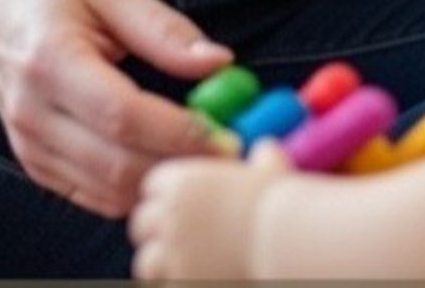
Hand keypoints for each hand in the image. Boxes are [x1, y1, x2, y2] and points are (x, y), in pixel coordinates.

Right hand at [0, 0, 230, 217]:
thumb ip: (163, 28)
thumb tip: (217, 62)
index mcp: (50, 60)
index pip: (121, 115)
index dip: (178, 131)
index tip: (225, 133)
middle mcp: (33, 113)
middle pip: (118, 164)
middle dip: (181, 164)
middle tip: (229, 150)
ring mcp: (30, 147)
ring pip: (110, 191)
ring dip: (163, 179)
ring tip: (203, 153)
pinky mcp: (37, 167)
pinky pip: (96, 196)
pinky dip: (136, 186)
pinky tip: (162, 158)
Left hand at [130, 141, 292, 279]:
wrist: (284, 242)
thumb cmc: (279, 203)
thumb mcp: (270, 169)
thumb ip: (260, 158)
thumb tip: (264, 151)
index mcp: (182, 183)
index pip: (153, 186)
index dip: (167, 196)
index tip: (182, 206)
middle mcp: (169, 218)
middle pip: (141, 224)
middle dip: (155, 232)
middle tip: (177, 239)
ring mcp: (172, 255)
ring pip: (146, 262)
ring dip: (160, 265)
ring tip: (182, 266)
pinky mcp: (182, 285)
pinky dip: (175, 284)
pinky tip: (196, 279)